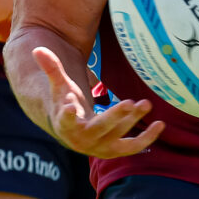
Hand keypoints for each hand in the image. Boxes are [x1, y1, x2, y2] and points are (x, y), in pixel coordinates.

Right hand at [33, 46, 163, 157]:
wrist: (72, 132)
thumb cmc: (66, 104)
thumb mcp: (59, 87)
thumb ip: (51, 69)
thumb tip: (37, 49)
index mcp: (66, 123)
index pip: (66, 120)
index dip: (69, 115)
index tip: (71, 106)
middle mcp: (83, 139)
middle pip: (100, 128)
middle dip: (115, 117)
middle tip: (130, 103)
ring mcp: (100, 147)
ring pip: (118, 136)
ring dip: (133, 122)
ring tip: (146, 104)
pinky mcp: (115, 150)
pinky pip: (132, 147)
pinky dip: (147, 138)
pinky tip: (161, 125)